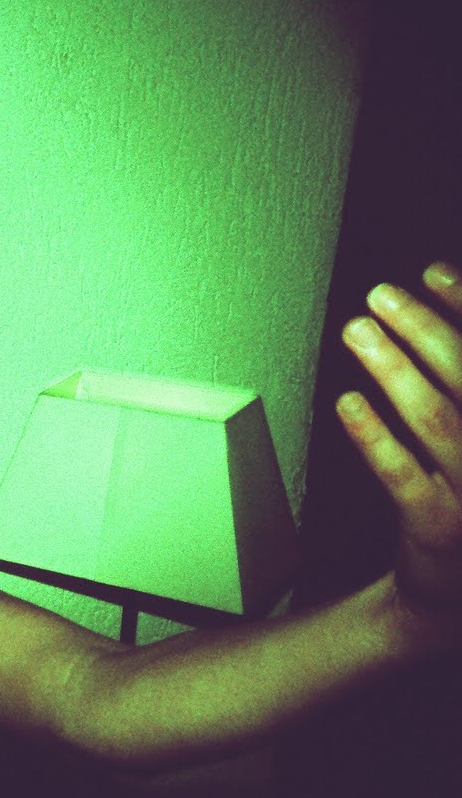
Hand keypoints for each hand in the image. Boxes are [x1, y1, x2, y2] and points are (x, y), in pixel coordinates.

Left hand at [338, 263, 461, 625]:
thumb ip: (459, 380)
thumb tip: (430, 305)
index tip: (432, 270)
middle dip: (426, 329)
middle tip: (380, 294)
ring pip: (439, 421)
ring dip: (395, 369)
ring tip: (355, 329)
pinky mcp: (440, 528)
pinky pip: (404, 476)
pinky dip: (374, 437)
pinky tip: (346, 402)